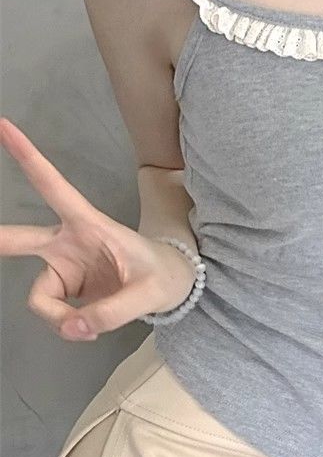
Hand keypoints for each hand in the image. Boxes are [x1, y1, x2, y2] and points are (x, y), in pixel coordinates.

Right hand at [0, 118, 197, 339]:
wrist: (172, 288)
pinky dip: (68, 326)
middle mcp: (67, 243)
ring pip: (39, 298)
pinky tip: (90, 327)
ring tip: (92, 327)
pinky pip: (53, 314)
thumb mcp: (150, 294)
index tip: (4, 126)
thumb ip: (111, 313)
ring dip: (59, 318)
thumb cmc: (164, 276)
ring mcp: (63, 267)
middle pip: (18, 240)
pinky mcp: (65, 289)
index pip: (54, 187)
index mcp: (89, 224)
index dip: (28, 158)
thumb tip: (73, 330)